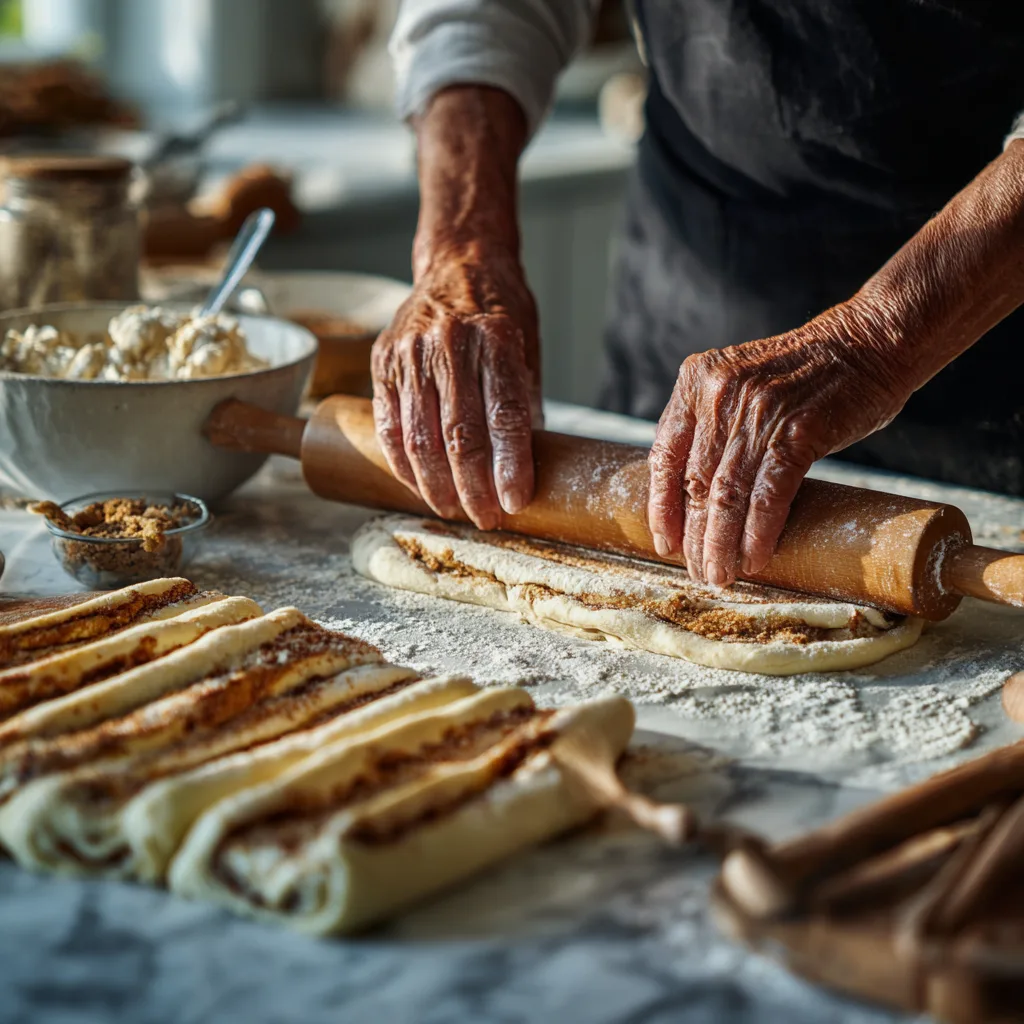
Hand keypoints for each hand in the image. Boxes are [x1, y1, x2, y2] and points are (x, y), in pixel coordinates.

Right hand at [372, 244, 540, 529]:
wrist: (457, 263)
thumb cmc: (500, 313)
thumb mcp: (527, 348)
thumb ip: (523, 403)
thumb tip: (525, 470)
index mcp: (496, 337)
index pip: (504, 415)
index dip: (510, 465)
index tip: (515, 502)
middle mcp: (450, 342)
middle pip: (460, 435)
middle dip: (474, 488)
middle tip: (486, 519)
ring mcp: (410, 352)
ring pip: (421, 438)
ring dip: (437, 486)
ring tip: (455, 511)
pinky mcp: (382, 362)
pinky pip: (389, 427)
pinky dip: (403, 464)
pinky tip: (419, 487)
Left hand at [647, 303, 915, 585]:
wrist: (870, 342)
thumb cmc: (806, 375)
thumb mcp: (742, 384)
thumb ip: (714, 425)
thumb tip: (695, 496)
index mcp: (695, 380)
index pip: (664, 456)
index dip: (661, 507)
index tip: (665, 543)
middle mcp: (719, 393)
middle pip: (694, 482)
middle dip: (694, 536)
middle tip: (698, 571)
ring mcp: (757, 411)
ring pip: (725, 494)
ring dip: (721, 544)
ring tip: (721, 575)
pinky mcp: (798, 431)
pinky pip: (766, 495)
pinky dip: (758, 532)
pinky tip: (755, 558)